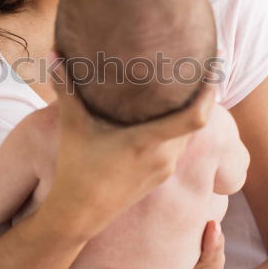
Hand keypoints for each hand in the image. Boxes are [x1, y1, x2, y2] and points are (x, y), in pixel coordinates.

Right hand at [41, 59, 216, 238]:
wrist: (79, 216)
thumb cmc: (75, 170)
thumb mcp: (72, 127)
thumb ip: (66, 88)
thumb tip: (53, 52)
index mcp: (149, 142)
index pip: (196, 117)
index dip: (210, 91)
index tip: (214, 66)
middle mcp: (165, 156)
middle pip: (198, 119)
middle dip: (202, 93)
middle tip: (200, 63)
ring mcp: (165, 168)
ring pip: (189, 133)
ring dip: (191, 111)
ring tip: (186, 84)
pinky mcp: (161, 176)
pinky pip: (179, 145)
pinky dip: (179, 127)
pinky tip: (168, 114)